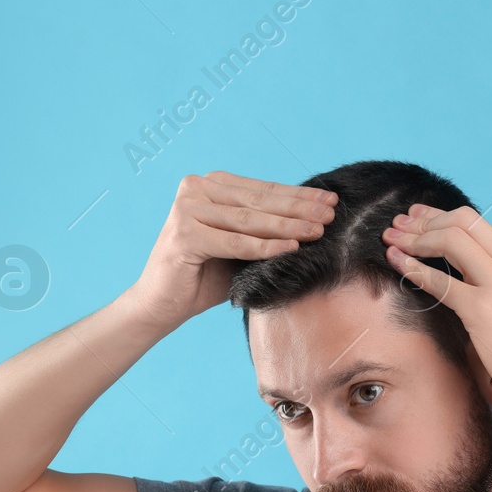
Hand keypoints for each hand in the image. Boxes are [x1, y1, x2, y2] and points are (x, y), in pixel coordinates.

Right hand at [129, 171, 336, 327]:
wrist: (160, 305)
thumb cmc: (203, 277)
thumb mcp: (239, 245)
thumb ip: (263, 228)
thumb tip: (312, 217)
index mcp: (208, 185)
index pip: (261, 190)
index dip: (297, 195)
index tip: (330, 200)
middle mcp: (195, 189)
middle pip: (258, 201)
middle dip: (298, 207)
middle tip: (330, 214)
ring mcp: (187, 209)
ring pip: (249, 220)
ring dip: (287, 226)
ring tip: (317, 231)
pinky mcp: (184, 234)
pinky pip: (235, 242)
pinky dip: (265, 247)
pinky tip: (291, 248)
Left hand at [381, 203, 491, 419]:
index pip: (485, 229)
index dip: (450, 222)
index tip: (427, 222)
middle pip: (465, 221)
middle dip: (428, 219)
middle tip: (402, 222)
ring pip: (450, 239)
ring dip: (416, 237)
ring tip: (392, 238)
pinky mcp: (482, 310)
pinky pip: (440, 281)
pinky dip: (413, 268)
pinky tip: (397, 262)